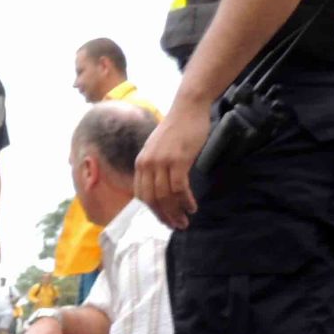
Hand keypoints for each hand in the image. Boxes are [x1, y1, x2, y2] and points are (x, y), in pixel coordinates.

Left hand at [135, 103, 211, 230]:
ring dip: (176, 212)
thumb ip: (155, 166)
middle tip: (176, 226)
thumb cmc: (177, 128)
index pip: (141, 195)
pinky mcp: (178, 160)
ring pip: (165, 197)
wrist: (188, 107)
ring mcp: (162, 162)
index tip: (164, 218)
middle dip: (164, 216)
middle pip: (152, 199)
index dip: (152, 210)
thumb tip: (159, 188)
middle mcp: (147, 164)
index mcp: (140, 163)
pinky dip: (185, 201)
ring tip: (185, 221)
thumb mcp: (158, 148)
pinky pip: (179, 188)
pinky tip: (192, 207)